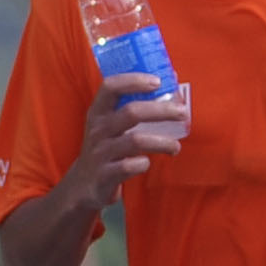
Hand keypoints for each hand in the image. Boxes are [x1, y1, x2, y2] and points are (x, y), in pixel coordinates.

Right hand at [67, 75, 189, 218]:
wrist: (83, 184)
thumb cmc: (105, 148)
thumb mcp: (109, 125)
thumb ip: (132, 107)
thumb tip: (170, 84)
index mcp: (98, 112)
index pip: (111, 87)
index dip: (133, 80)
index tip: (157, 82)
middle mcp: (98, 129)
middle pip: (131, 112)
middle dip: (161, 110)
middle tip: (182, 113)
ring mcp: (101, 152)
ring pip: (135, 141)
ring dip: (162, 142)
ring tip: (175, 146)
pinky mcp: (105, 174)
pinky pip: (130, 166)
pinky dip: (144, 164)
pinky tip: (148, 163)